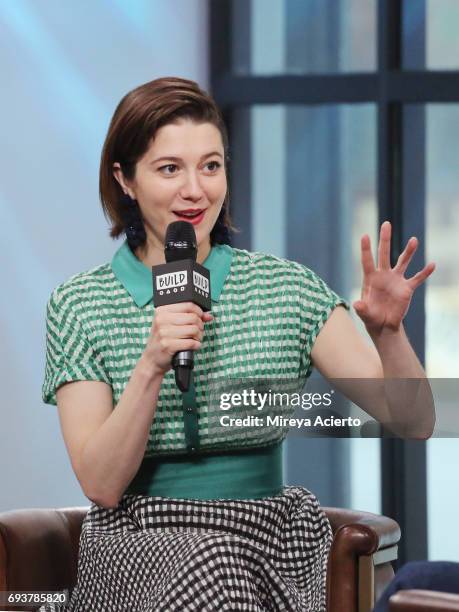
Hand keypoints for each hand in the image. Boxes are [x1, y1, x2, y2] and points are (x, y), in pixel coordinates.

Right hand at [143, 302, 212, 374]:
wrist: (151, 359)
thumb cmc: (163, 340)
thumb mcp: (172, 325)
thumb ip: (190, 317)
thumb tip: (208, 316)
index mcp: (162, 311)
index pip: (188, 305)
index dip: (199, 312)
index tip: (201, 318)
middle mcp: (161, 320)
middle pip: (193, 317)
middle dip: (200, 326)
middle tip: (197, 332)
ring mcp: (164, 333)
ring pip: (194, 330)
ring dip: (199, 336)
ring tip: (195, 339)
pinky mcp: (168, 345)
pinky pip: (191, 343)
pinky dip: (196, 345)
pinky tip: (193, 346)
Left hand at [353, 221, 435, 335]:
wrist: (383, 324)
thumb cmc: (371, 317)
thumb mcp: (365, 314)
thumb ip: (361, 309)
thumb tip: (357, 304)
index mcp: (371, 279)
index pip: (367, 261)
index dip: (366, 249)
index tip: (364, 235)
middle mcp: (383, 275)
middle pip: (384, 254)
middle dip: (385, 240)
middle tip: (386, 224)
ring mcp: (396, 280)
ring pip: (403, 262)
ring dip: (408, 251)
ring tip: (414, 240)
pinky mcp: (407, 289)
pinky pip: (417, 279)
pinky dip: (424, 273)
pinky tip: (432, 264)